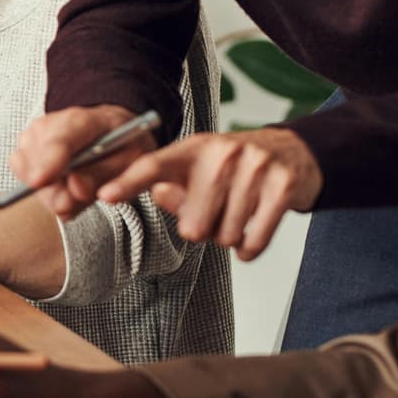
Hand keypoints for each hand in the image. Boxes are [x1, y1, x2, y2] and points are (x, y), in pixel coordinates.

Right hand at [8, 105, 157, 221]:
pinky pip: (24, 178)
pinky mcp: (24, 148)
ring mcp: (33, 135)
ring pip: (29, 175)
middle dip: (56, 192)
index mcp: (83, 121)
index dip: (48, 162)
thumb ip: (103, 176)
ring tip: (78, 184)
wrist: (109, 128)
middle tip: (79, 199)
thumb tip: (77, 189)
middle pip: (38, 163)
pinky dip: (44, 189)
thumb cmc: (122, 143)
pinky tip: (63, 184)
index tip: (39, 182)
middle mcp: (50, 124)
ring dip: (52, 192)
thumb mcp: (129, 160)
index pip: (60, 141)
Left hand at [98, 127, 321, 259]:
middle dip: (204, 230)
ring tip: (238, 215)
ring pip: (225, 236)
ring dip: (230, 237)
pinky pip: (254, 240)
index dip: (128, 183)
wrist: (292, 152)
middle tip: (217, 213)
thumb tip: (158, 194)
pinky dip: (250, 248)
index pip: (153, 166)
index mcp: (193, 149)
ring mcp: (254, 167)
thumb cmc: (235, 167)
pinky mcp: (282, 186)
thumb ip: (172, 188)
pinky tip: (250, 237)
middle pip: (194, 226)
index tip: (104, 195)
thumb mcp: (198, 170)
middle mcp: (222, 153)